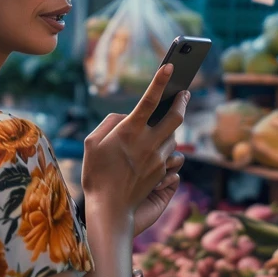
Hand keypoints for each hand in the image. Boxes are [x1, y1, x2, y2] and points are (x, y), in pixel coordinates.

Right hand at [80, 64, 188, 227]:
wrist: (110, 209)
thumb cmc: (96, 175)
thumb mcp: (92, 144)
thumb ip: (110, 124)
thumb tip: (127, 117)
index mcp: (129, 132)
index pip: (150, 100)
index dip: (161, 81)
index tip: (171, 66)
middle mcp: (148, 144)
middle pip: (176, 117)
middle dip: (182, 101)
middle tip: (185, 92)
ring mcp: (158, 159)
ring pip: (173, 136)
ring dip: (171, 127)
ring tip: (167, 119)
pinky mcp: (162, 173)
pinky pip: (170, 154)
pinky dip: (166, 147)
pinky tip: (160, 145)